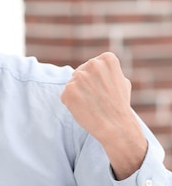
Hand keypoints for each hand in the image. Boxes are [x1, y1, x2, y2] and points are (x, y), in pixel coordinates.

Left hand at [61, 52, 146, 178]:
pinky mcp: (68, 90)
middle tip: (98, 99)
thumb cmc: (119, 104)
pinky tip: (84, 109)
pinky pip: (65, 95)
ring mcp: (79, 77)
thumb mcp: (121, 80)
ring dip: (78, 94)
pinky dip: (71, 103)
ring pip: (72, 84)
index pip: (93, 65)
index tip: (106, 89)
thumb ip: (107, 70)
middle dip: (85, 85)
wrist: (116, 126)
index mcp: (107, 59)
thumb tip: (95, 64)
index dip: (97, 79)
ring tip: (92, 104)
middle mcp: (92, 64)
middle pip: (80, 73)